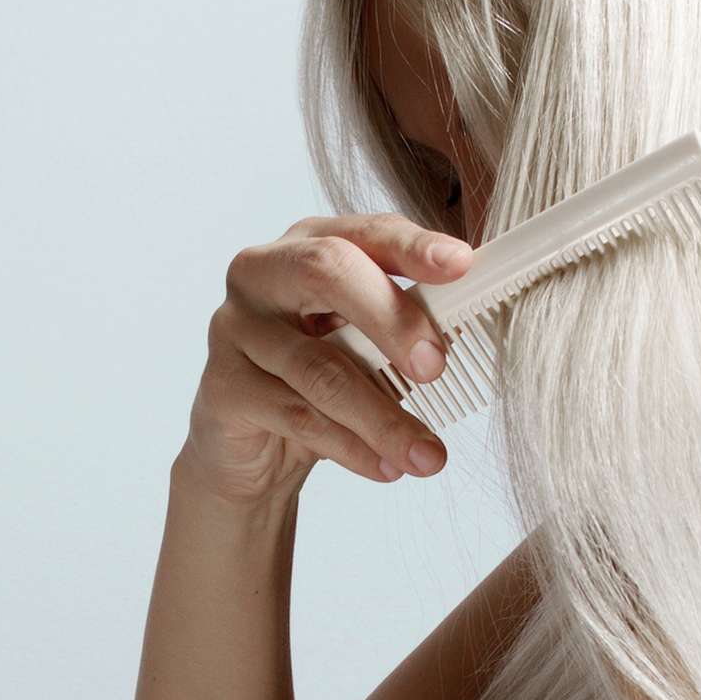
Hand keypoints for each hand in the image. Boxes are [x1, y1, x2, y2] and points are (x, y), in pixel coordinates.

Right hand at [179, 212, 473, 505]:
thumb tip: (479, 315)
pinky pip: (296, 415)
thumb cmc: (325, 371)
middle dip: (392, 318)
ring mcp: (235, 326)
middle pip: (329, 271)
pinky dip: (352, 447)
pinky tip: (388, 467)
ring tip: (428, 455)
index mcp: (313, 242)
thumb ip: (414, 319)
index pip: (369, 232)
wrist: (253, 446)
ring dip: (382, 417)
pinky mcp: (221, 385)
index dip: (415, 247)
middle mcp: (265, 271)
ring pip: (318, 366)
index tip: (462, 263)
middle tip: (436, 367)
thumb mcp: (372, 340)